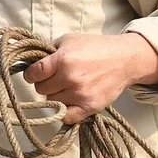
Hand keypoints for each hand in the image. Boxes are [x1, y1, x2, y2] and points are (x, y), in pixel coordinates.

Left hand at [22, 32, 157, 124]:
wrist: (125, 59)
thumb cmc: (96, 47)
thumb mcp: (69, 40)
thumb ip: (49, 50)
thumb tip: (31, 61)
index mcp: (62, 59)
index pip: (33, 74)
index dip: (31, 74)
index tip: (34, 74)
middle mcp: (69, 78)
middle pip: (41, 89)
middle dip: (45, 84)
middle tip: (55, 79)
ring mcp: (80, 94)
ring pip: (52, 102)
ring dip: (56, 96)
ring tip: (67, 87)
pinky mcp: (89, 106)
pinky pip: (66, 117)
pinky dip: (64, 112)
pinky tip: (69, 102)